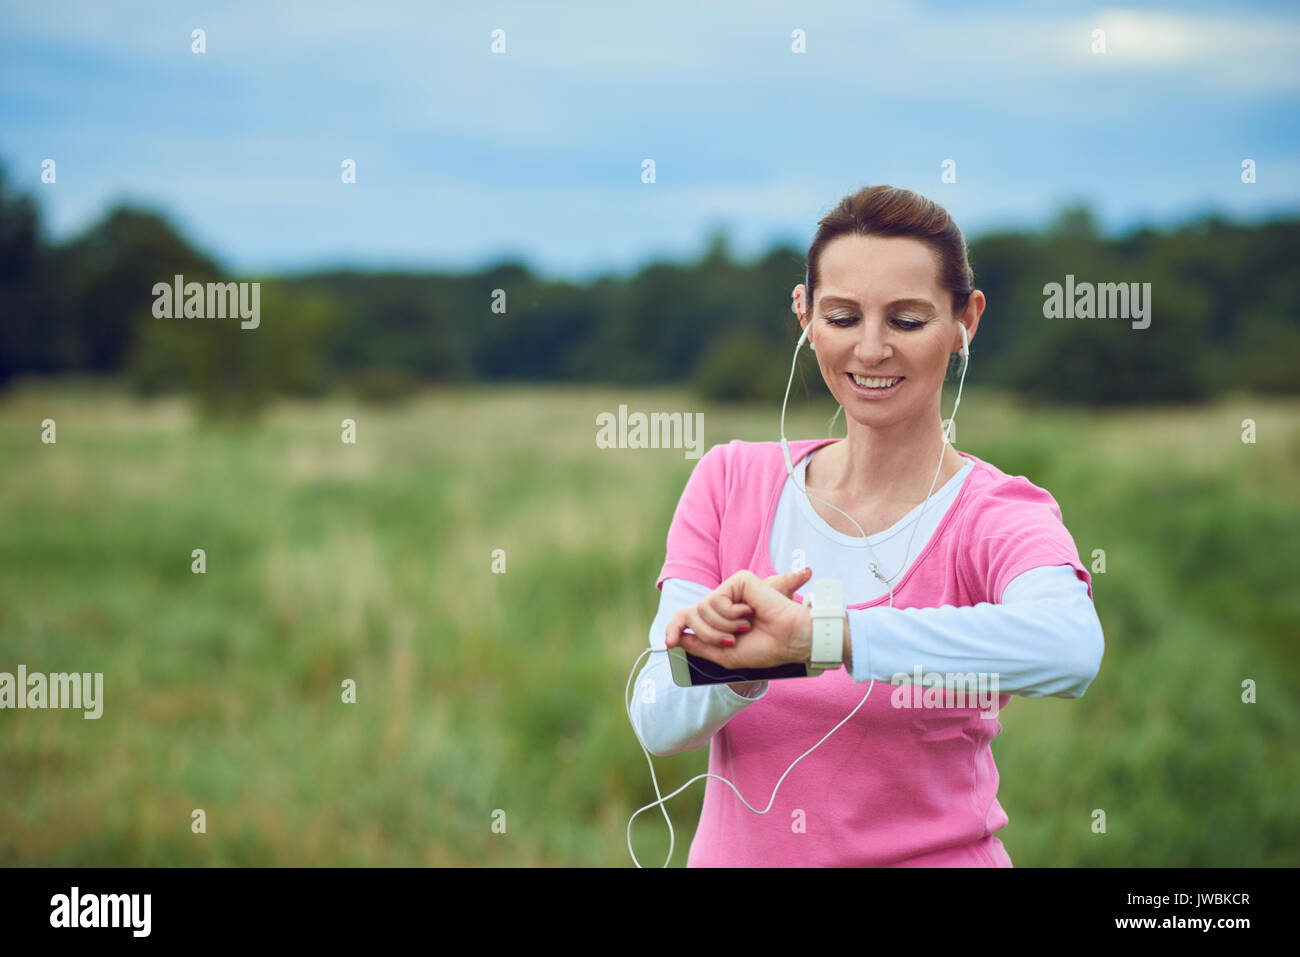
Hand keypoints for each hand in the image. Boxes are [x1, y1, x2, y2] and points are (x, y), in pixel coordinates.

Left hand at [666, 567, 813, 670]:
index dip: (674, 628)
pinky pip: (716, 600)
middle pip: (692, 615)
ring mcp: (730, 591)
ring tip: (744, 628)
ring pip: (702, 609)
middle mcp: (723, 604)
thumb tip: (675, 638)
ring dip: (721, 627)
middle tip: (731, 641)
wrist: (788, 641)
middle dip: (707, 635)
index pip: (687, 618)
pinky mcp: (739, 581)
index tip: (669, 644)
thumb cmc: (763, 648)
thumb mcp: (724, 654)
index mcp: (719, 620)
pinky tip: (748, 613)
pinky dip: (729, 614)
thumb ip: (699, 646)